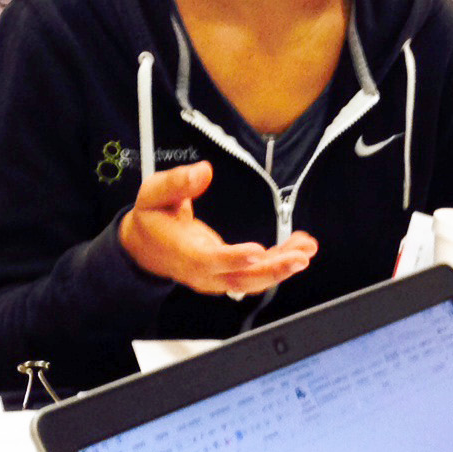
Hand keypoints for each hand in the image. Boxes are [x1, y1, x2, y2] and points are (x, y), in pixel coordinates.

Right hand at [119, 161, 316, 294]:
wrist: (146, 246)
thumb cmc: (152, 217)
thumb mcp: (153, 193)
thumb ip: (176, 183)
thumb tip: (203, 171)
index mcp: (182, 252)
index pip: (208, 261)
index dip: (233, 259)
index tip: (257, 253)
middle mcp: (202, 271)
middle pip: (239, 278)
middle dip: (272, 270)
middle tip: (299, 258)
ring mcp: (217, 276)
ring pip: (253, 280)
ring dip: (282, 267)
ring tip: (306, 250)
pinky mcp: (228, 274)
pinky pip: (257, 273)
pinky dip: (280, 262)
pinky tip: (300, 248)